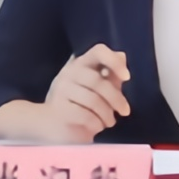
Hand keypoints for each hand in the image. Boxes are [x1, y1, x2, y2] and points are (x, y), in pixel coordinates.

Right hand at [0, 47, 131, 141]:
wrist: (51, 126)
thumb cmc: (79, 104)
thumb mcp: (97, 89)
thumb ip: (110, 74)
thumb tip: (121, 56)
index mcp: (80, 64)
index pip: (99, 51)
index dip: (114, 61)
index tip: (127, 77)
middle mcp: (68, 73)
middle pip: (99, 81)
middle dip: (117, 99)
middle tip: (125, 111)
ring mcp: (60, 90)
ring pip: (93, 100)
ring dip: (107, 114)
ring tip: (109, 121)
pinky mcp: (57, 110)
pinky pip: (85, 115)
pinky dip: (96, 123)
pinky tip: (97, 127)